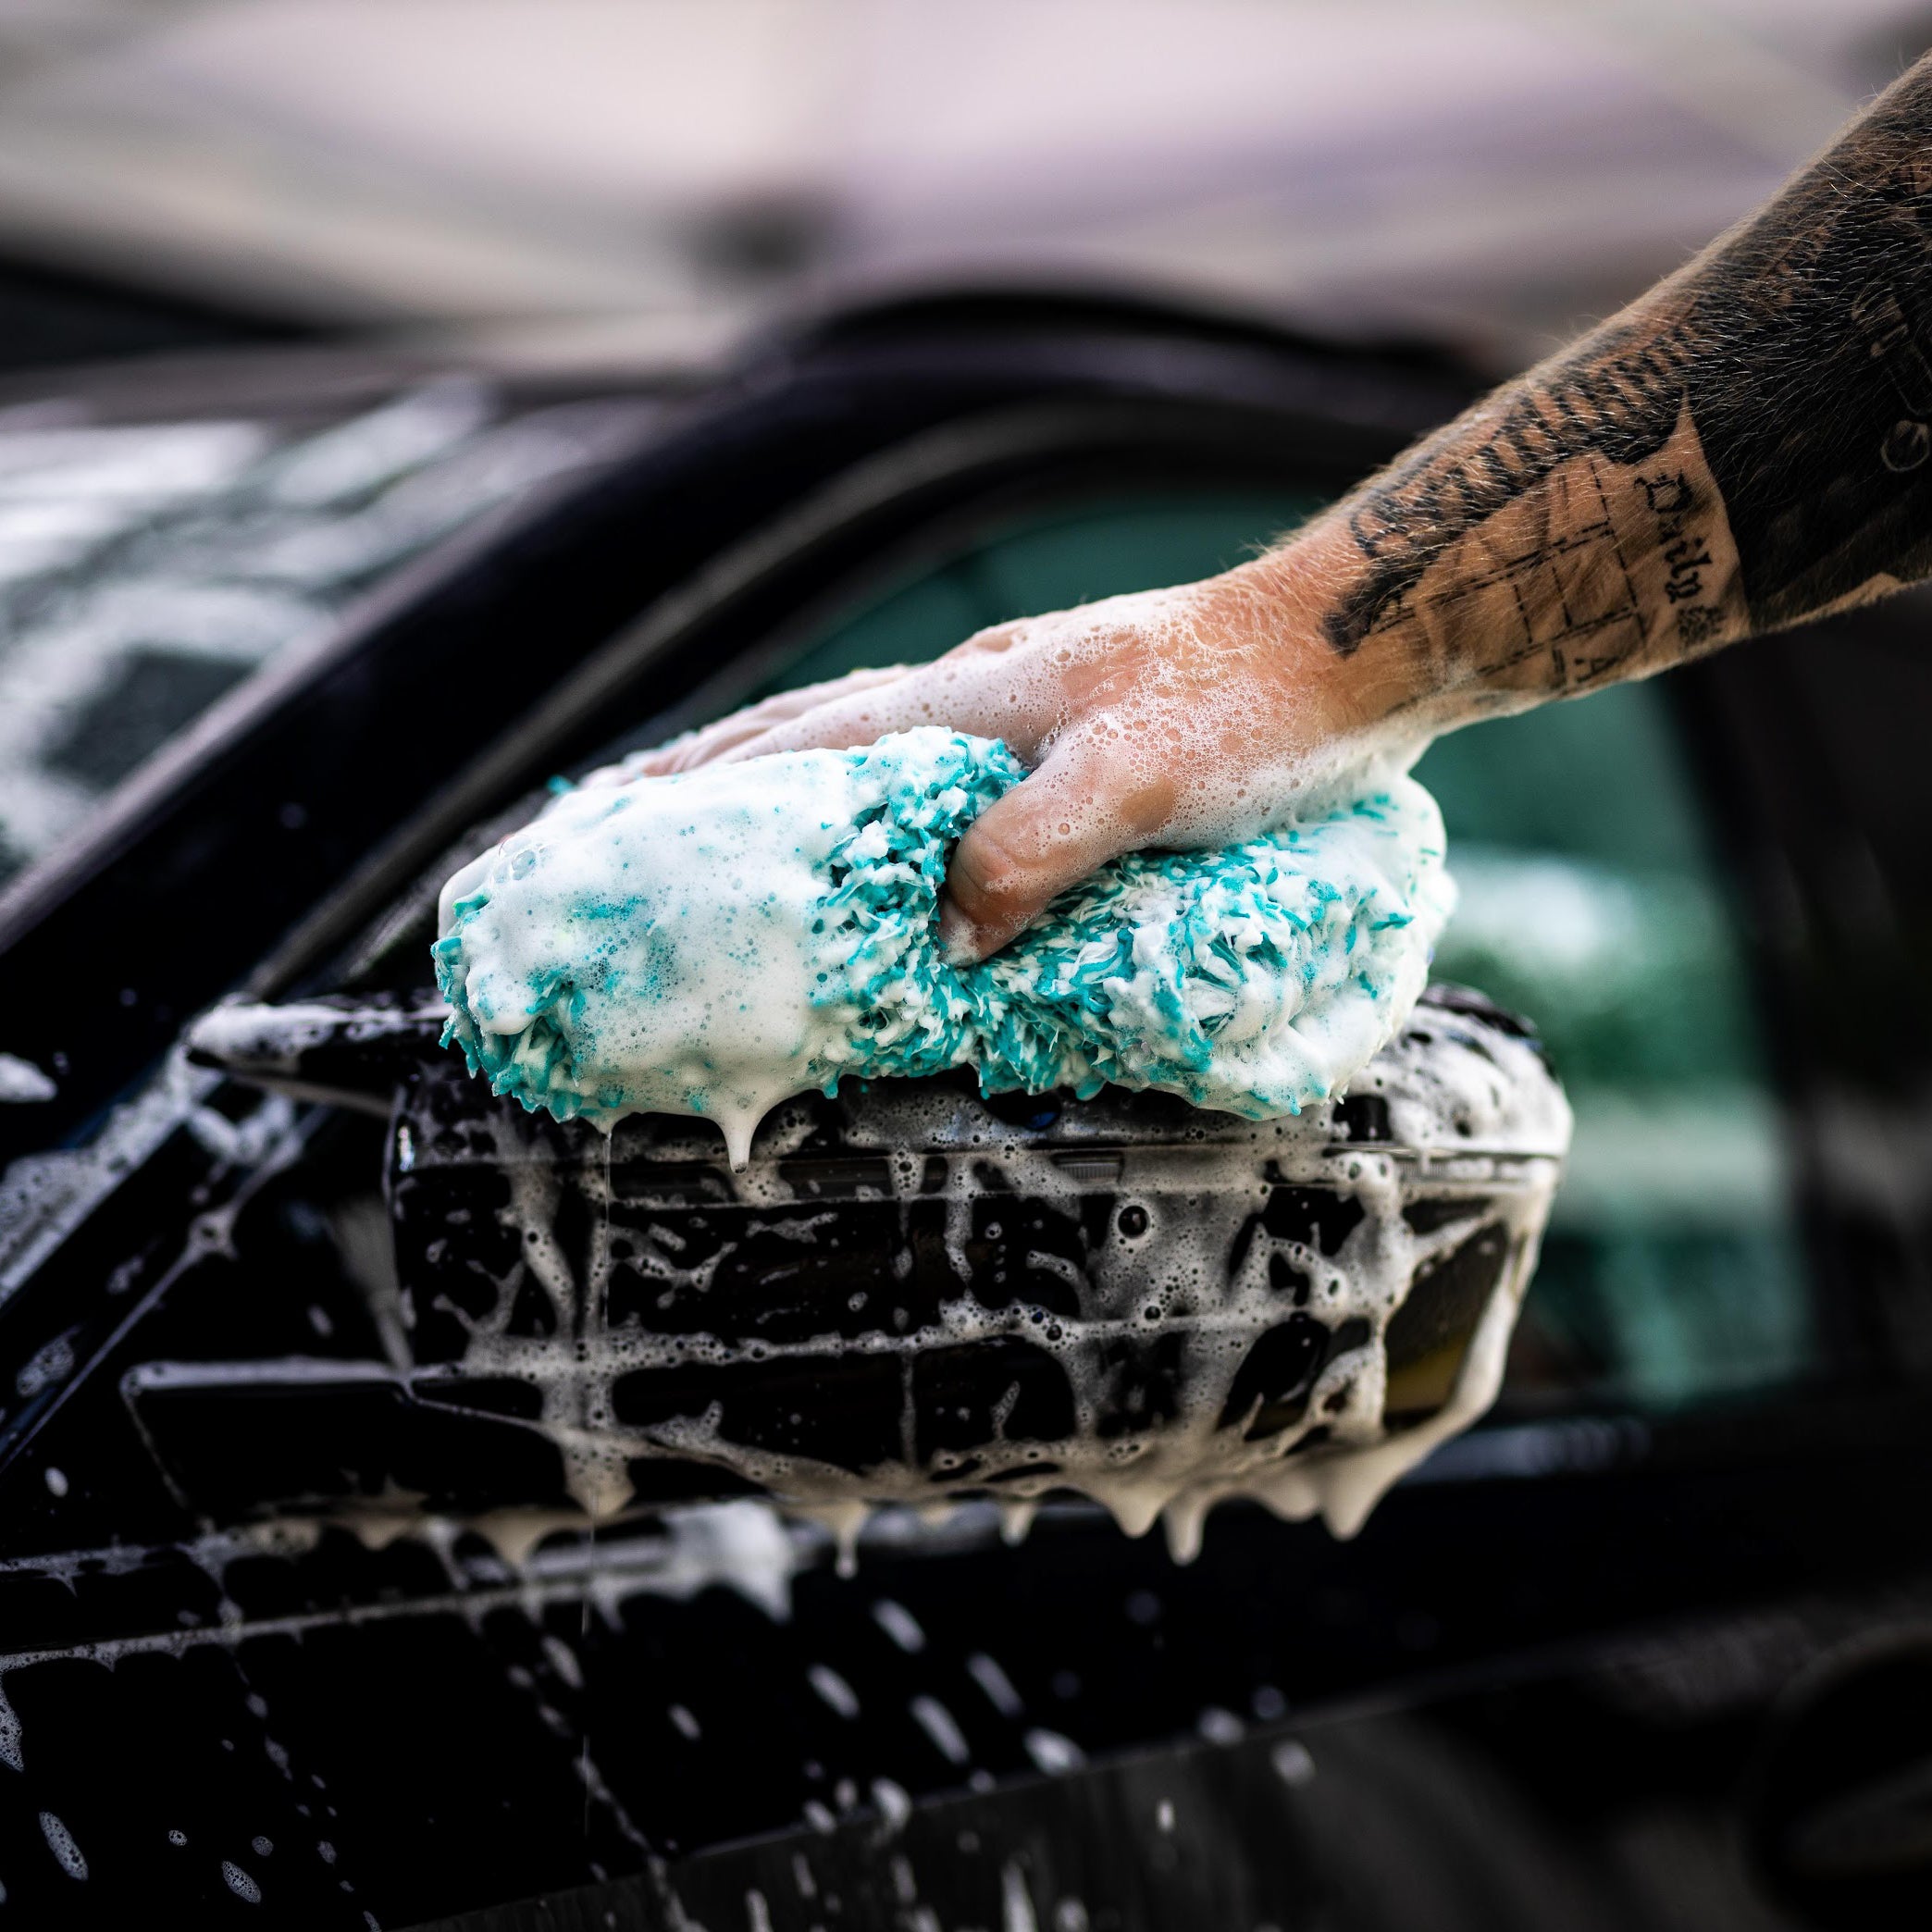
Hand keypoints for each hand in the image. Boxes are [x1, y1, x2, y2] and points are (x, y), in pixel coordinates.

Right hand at [633, 544, 1407, 958]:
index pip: (789, 752)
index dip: (694, 799)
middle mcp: (965, 698)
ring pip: (849, 748)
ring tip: (701, 830)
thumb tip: (933, 939)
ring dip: (763, 786)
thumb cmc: (1251, 710)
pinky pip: (916, 776)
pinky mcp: (1054, 739)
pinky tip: (867, 836)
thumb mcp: (1136, 784)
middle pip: (795, 738)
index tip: (606, 836)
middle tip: (612, 833)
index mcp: (958, 703)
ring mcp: (1007, 712)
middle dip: (696, 784)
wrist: (1349, 649)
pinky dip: (856, 801)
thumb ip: (1026, 852)